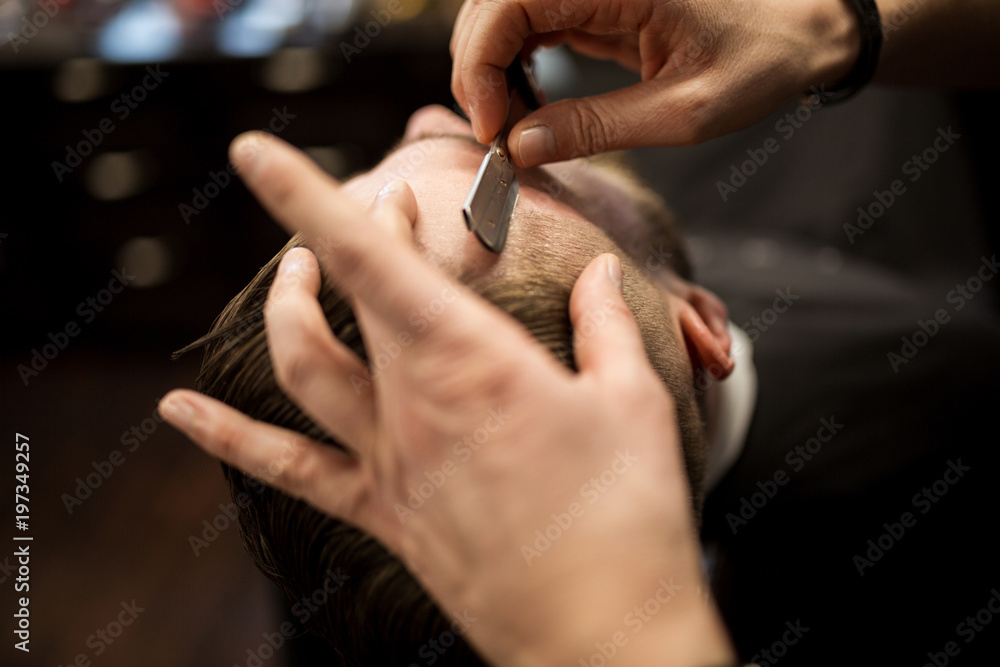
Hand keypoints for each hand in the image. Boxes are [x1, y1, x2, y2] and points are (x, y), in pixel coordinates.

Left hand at [159, 132, 733, 665]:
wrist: (599, 635)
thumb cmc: (627, 517)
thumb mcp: (636, 403)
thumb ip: (609, 325)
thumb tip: (597, 275)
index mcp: (473, 363)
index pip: (373, 261)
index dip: (309, 199)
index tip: (257, 151)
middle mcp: (412, 405)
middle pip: (346, 297)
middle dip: (346, 233)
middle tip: (385, 195)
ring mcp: (387, 461)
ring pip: (302, 367)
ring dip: (286, 310)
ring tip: (290, 274)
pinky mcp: (382, 512)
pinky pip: (287, 469)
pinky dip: (227, 435)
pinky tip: (177, 411)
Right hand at [451, 0, 859, 164]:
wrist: (803, 26)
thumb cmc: (761, 59)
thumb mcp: (684, 112)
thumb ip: (598, 128)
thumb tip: (519, 147)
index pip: (507, 3)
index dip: (480, 66)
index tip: (492, 130)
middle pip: (491, 5)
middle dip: (478, 71)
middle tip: (499, 137)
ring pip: (500, 12)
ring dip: (492, 69)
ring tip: (515, 125)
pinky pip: (526, 22)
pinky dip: (514, 64)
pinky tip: (529, 103)